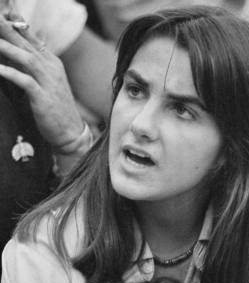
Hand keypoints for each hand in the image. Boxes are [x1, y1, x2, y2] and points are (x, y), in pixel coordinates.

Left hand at [0, 15, 84, 148]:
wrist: (71, 133)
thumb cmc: (56, 109)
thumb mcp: (47, 81)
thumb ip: (35, 64)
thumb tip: (21, 51)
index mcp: (51, 62)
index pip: (32, 36)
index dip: (16, 23)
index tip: (3, 12)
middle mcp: (51, 68)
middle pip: (26, 43)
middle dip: (8, 29)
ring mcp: (48, 83)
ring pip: (26, 59)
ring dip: (7, 48)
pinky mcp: (43, 98)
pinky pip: (25, 82)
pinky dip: (11, 73)